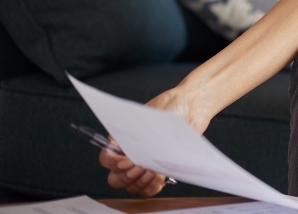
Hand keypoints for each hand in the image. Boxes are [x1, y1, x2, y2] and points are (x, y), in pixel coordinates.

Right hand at [98, 87, 212, 196]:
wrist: (190, 108)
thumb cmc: (171, 108)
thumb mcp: (152, 116)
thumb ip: (143, 133)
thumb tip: (140, 149)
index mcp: (121, 141)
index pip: (106, 158)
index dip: (113, 163)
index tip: (127, 161)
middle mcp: (130, 156)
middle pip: (115, 178)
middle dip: (126, 176)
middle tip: (140, 167)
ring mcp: (144, 166)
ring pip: (131, 186)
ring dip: (139, 182)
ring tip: (151, 171)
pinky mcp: (158, 173)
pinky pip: (148, 190)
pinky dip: (151, 187)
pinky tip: (158, 177)